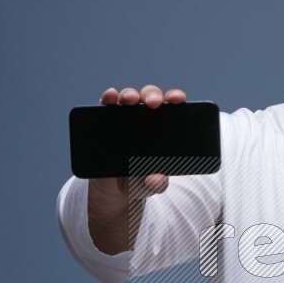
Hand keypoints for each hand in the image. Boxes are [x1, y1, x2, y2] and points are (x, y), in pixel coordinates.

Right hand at [90, 84, 186, 203]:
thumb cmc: (139, 180)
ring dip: (129, 94)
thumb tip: (157, 180)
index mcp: (162, 128)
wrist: (113, 189)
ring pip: (128, 97)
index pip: (171, 108)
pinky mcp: (105, 121)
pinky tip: (110, 96)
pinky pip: (106, 105)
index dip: (175, 98)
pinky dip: (108, 97)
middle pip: (149, 97)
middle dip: (152, 95)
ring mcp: (124, 117)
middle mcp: (144, 118)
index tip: (178, 99)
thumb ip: (157, 184)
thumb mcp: (150, 185)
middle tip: (154, 103)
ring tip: (130, 100)